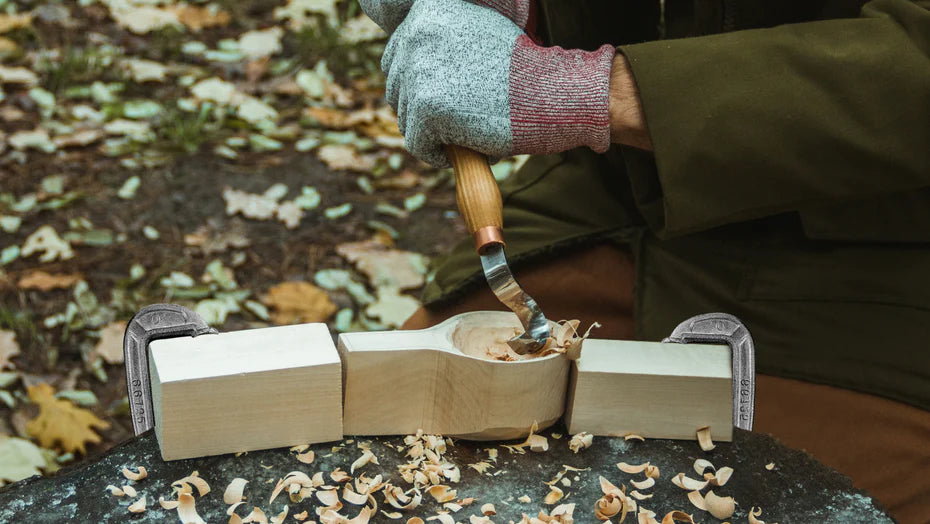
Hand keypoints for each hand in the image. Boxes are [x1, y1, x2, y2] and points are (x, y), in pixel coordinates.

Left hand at [382, 0, 614, 166]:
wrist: (552, 91)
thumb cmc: (523, 72)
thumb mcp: (478, 35)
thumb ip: (442, 43)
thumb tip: (408, 66)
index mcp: (429, 11)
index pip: (395, 57)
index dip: (418, 85)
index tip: (445, 98)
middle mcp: (418, 34)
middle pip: (395, 88)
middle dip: (421, 109)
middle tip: (458, 118)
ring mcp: (419, 71)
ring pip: (406, 118)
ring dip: (433, 131)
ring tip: (468, 129)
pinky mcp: (426, 107)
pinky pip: (417, 143)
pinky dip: (438, 153)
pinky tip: (466, 145)